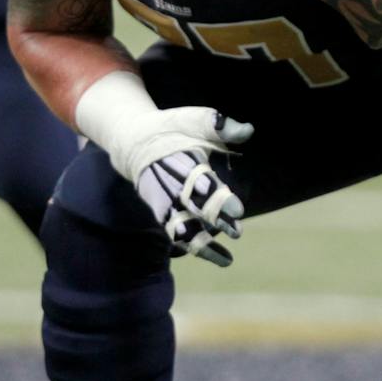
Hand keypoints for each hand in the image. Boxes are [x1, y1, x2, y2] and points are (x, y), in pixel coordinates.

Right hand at [129, 110, 251, 266]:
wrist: (134, 142)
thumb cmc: (172, 129)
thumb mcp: (193, 120)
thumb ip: (219, 125)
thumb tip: (248, 130)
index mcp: (179, 163)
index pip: (199, 183)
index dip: (217, 198)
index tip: (238, 210)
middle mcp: (170, 187)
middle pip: (192, 209)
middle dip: (215, 221)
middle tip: (238, 231)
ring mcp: (163, 203)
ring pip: (181, 230)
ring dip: (203, 245)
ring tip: (226, 260)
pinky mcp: (161, 214)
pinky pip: (178, 235)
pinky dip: (196, 248)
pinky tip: (218, 258)